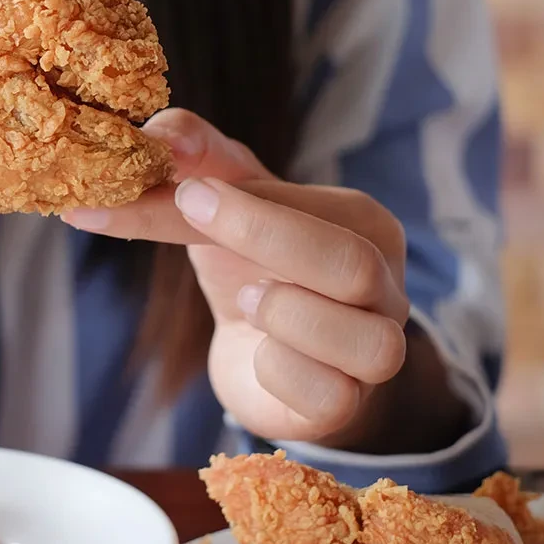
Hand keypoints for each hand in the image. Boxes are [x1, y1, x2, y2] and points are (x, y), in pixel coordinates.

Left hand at [63, 109, 408, 443]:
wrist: (263, 359)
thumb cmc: (250, 267)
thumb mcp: (221, 203)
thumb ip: (194, 159)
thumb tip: (156, 136)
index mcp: (363, 225)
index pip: (307, 206)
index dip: (236, 199)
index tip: (173, 184)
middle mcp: (387, 286)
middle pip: (351, 264)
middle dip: (262, 237)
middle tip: (189, 214)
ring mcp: (377, 353)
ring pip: (363, 341)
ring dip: (286, 315)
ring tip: (247, 299)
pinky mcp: (348, 407)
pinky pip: (330, 396)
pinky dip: (281, 373)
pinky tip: (260, 354)